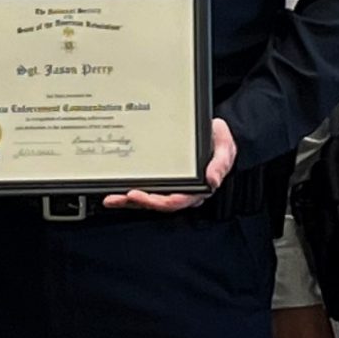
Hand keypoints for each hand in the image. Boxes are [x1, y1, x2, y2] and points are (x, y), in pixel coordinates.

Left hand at [103, 118, 236, 212]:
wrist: (214, 133)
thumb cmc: (220, 143)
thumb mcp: (226, 149)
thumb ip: (220, 164)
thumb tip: (213, 180)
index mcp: (198, 189)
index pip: (177, 201)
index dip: (160, 202)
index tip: (144, 196)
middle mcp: (183, 192)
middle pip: (159, 203)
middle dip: (139, 202)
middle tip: (122, 196)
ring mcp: (172, 188)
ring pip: (150, 200)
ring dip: (130, 202)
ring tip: (112, 199)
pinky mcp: (163, 181)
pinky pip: (146, 190)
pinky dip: (129, 194)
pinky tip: (115, 193)